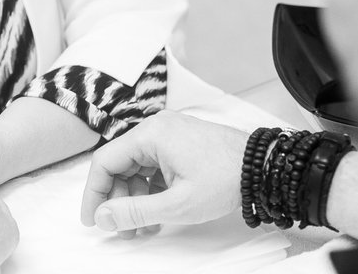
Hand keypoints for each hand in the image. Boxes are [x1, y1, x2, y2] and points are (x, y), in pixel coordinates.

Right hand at [81, 111, 247, 236]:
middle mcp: (156, 128)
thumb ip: (136, 211)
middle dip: (118, 200)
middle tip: (121, 229)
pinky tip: (157, 213)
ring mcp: (169, 134)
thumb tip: (103, 217)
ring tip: (143, 227)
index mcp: (149, 134)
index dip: (94, 193)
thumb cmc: (226, 179)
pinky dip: (151, 189)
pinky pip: (153, 166)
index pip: (104, 162)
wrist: (265, 167)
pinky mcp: (180, 143)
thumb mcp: (178, 204)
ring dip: (135, 198)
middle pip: (120, 165)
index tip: (92, 219)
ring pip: (137, 168)